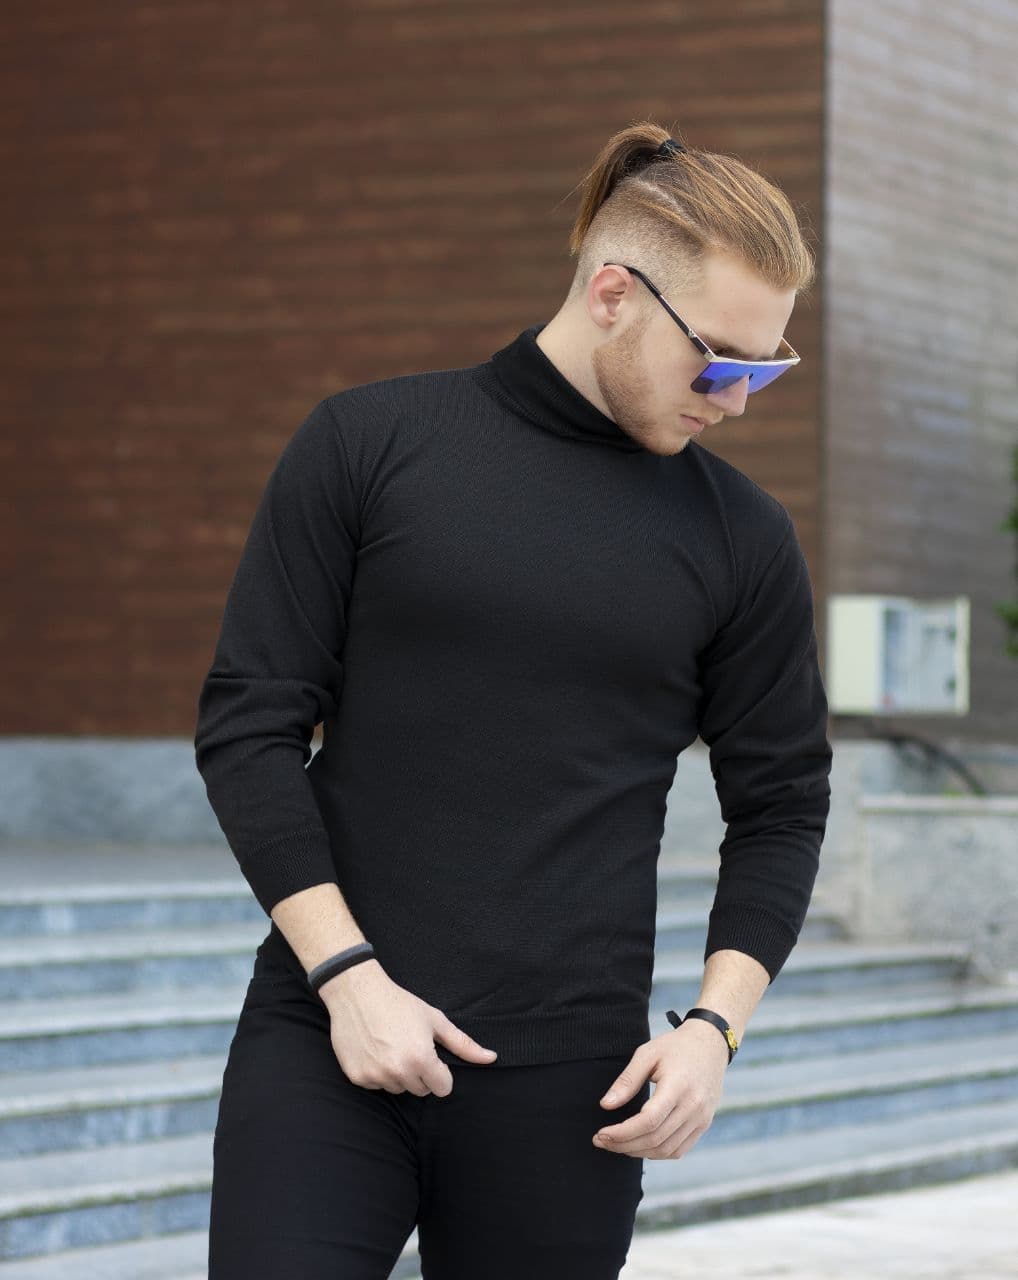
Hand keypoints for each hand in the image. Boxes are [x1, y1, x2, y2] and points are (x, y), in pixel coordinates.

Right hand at [319, 960, 497, 1096]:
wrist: (357, 993)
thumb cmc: (399, 1004)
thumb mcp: (435, 1020)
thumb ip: (463, 1044)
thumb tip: (491, 1058)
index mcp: (421, 1058)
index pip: (443, 1088)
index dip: (441, 1073)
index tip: (433, 1057)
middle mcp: (398, 1071)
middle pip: (421, 1091)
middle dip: (420, 1073)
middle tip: (410, 1046)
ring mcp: (376, 1076)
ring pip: (399, 1089)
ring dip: (399, 1074)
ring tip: (391, 1046)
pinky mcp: (358, 1078)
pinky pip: (377, 1085)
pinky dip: (378, 1072)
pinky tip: (375, 1050)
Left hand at [592, 1018, 728, 1158]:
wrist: (710, 1045)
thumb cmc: (675, 1047)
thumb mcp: (648, 1053)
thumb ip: (627, 1080)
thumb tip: (605, 1105)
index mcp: (678, 1086)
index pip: (649, 1121)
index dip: (622, 1132)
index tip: (601, 1134)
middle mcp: (693, 1106)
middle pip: (655, 1138)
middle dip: (624, 1145)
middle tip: (601, 1141)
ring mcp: (701, 1118)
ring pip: (666, 1149)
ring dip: (638, 1152)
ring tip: (616, 1144)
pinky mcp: (703, 1124)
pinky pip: (678, 1150)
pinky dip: (657, 1153)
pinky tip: (639, 1145)